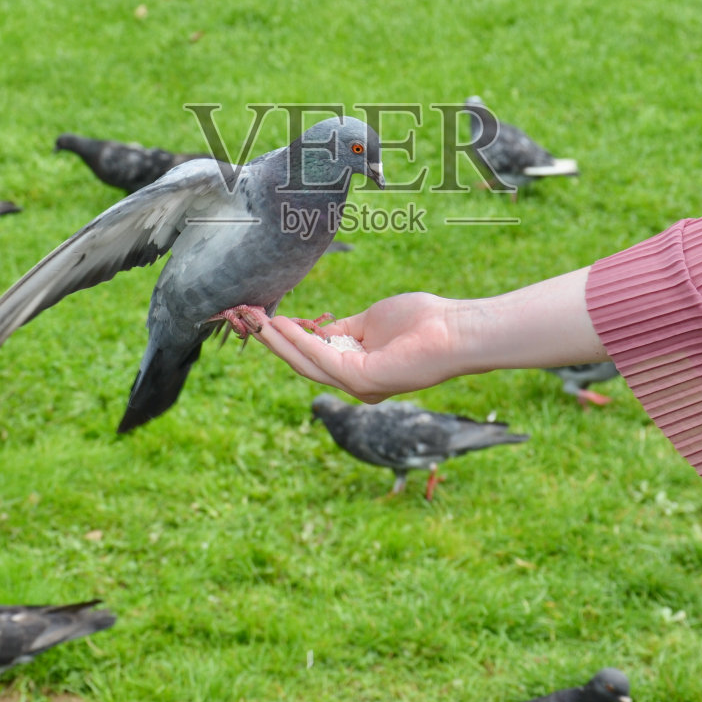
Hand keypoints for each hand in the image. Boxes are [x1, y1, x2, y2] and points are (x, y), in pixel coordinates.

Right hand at [259, 293, 464, 401]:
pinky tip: (282, 326)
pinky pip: (322, 359)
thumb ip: (342, 329)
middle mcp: (357, 383)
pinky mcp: (362, 379)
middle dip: (275, 342)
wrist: (453, 329)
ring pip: (308, 364)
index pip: (315, 357)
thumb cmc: (422, 321)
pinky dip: (300, 342)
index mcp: (359, 370)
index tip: (266, 317)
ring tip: (256, 322)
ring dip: (279, 343)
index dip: (289, 338)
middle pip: (305, 364)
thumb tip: (317, 330)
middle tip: (249, 320)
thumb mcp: (370, 321)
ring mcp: (359, 384)